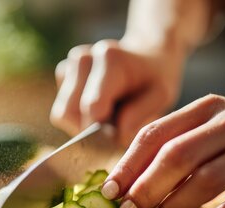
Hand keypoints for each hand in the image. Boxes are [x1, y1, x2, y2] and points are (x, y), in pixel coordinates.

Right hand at [50, 39, 184, 146]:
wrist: (146, 57)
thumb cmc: (154, 80)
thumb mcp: (161, 96)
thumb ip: (139, 115)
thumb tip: (115, 133)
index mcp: (109, 59)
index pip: (91, 107)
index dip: (102, 129)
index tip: (118, 131)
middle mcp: (83, 58)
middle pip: (69, 113)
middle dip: (89, 128)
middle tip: (113, 125)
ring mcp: (69, 64)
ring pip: (62, 113)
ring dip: (83, 122)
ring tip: (108, 113)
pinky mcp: (62, 74)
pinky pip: (62, 110)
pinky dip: (79, 116)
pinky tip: (99, 106)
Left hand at [101, 90, 224, 207]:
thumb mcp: (213, 123)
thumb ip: (176, 142)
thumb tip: (128, 179)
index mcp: (206, 108)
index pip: (156, 134)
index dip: (127, 165)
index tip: (108, 191)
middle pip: (176, 157)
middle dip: (144, 188)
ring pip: (204, 182)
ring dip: (172, 207)